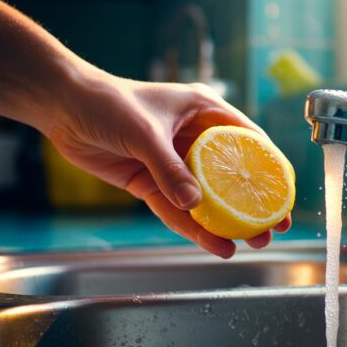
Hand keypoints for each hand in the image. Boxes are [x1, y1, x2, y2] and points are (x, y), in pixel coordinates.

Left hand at [45, 70, 290, 257]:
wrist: (63, 108)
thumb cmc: (107, 102)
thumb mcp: (145, 132)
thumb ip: (169, 168)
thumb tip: (193, 204)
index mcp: (204, 112)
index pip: (248, 141)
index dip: (269, 169)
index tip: (284, 196)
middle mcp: (194, 138)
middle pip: (231, 175)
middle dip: (251, 204)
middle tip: (270, 229)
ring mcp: (174, 162)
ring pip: (206, 198)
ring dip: (225, 222)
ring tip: (248, 244)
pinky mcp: (152, 181)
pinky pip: (176, 209)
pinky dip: (192, 227)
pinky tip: (213, 244)